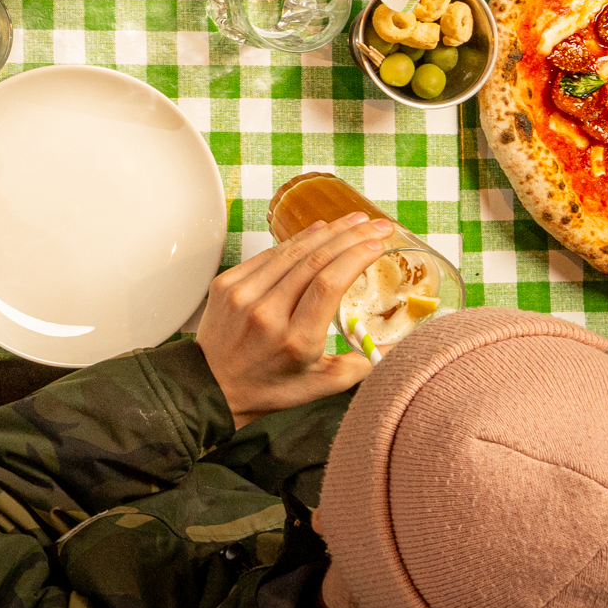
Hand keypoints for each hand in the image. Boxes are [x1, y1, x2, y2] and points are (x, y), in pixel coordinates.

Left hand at [195, 213, 387, 423]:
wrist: (211, 386)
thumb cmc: (270, 387)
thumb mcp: (322, 386)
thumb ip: (361, 365)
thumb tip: (396, 345)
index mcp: (295, 340)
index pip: (329, 285)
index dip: (355, 258)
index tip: (378, 244)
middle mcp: (266, 314)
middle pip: (314, 262)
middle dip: (350, 237)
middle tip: (377, 225)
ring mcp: (242, 295)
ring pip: (291, 252)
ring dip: (327, 232)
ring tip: (355, 220)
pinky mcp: (226, 284)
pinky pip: (268, 255)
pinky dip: (295, 240)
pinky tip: (318, 230)